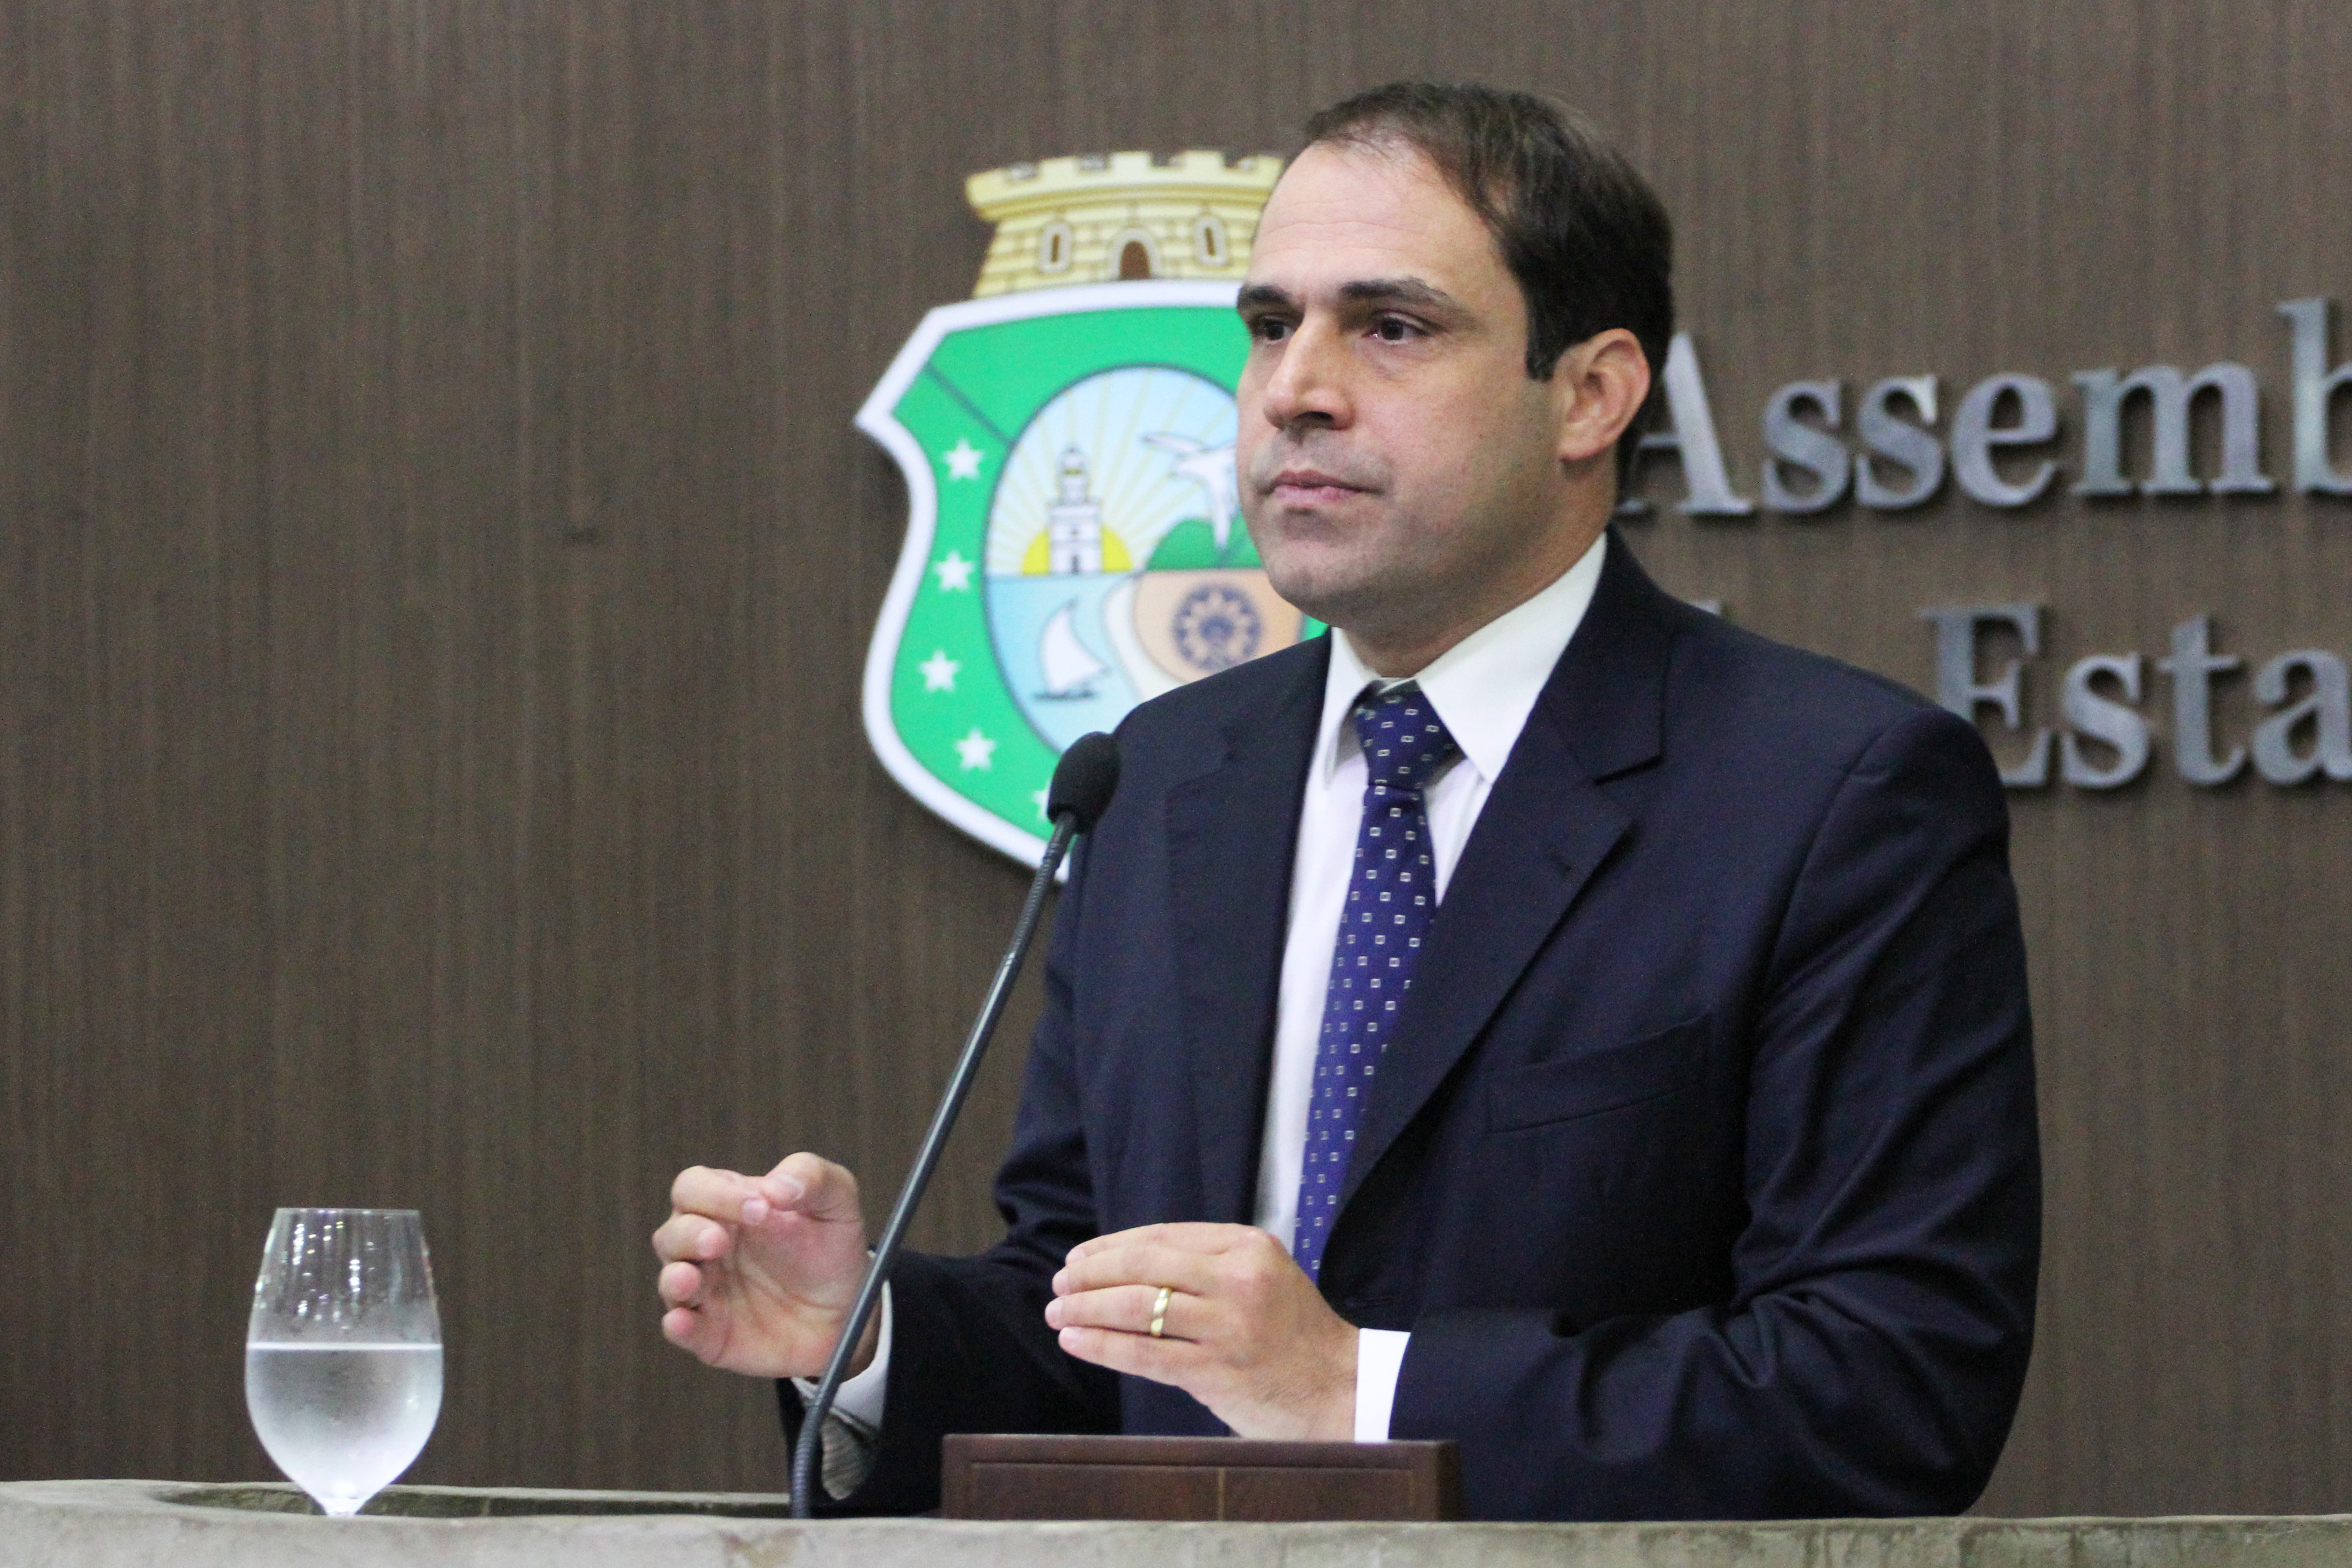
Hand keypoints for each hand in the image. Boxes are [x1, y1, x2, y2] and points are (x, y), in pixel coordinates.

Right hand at [653, 1153, 877, 1379]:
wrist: (848, 1310)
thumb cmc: (832, 1248)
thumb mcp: (836, 1202)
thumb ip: (811, 1177)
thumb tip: (776, 1186)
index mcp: (728, 1205)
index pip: (695, 1187)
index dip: (717, 1194)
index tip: (760, 1208)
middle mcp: (707, 1245)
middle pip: (673, 1232)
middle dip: (689, 1234)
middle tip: (719, 1242)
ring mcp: (706, 1291)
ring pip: (670, 1279)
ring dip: (675, 1277)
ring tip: (690, 1278)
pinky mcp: (710, 1333)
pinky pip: (682, 1329)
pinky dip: (678, 1326)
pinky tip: (682, 1322)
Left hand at [1045, 1223, 1355, 1439]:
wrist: (1340, 1389)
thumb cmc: (1292, 1334)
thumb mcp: (1260, 1277)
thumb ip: (1206, 1266)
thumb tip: (1123, 1264)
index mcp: (1248, 1247)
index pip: (1161, 1236)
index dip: (1111, 1246)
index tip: (1079, 1257)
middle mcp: (1239, 1279)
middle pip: (1143, 1265)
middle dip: (1090, 1273)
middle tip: (1059, 1283)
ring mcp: (1228, 1326)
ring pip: (1137, 1307)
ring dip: (1086, 1308)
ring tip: (1058, 1312)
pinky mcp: (1217, 1371)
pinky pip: (1144, 1354)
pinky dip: (1102, 1345)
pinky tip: (1076, 1340)